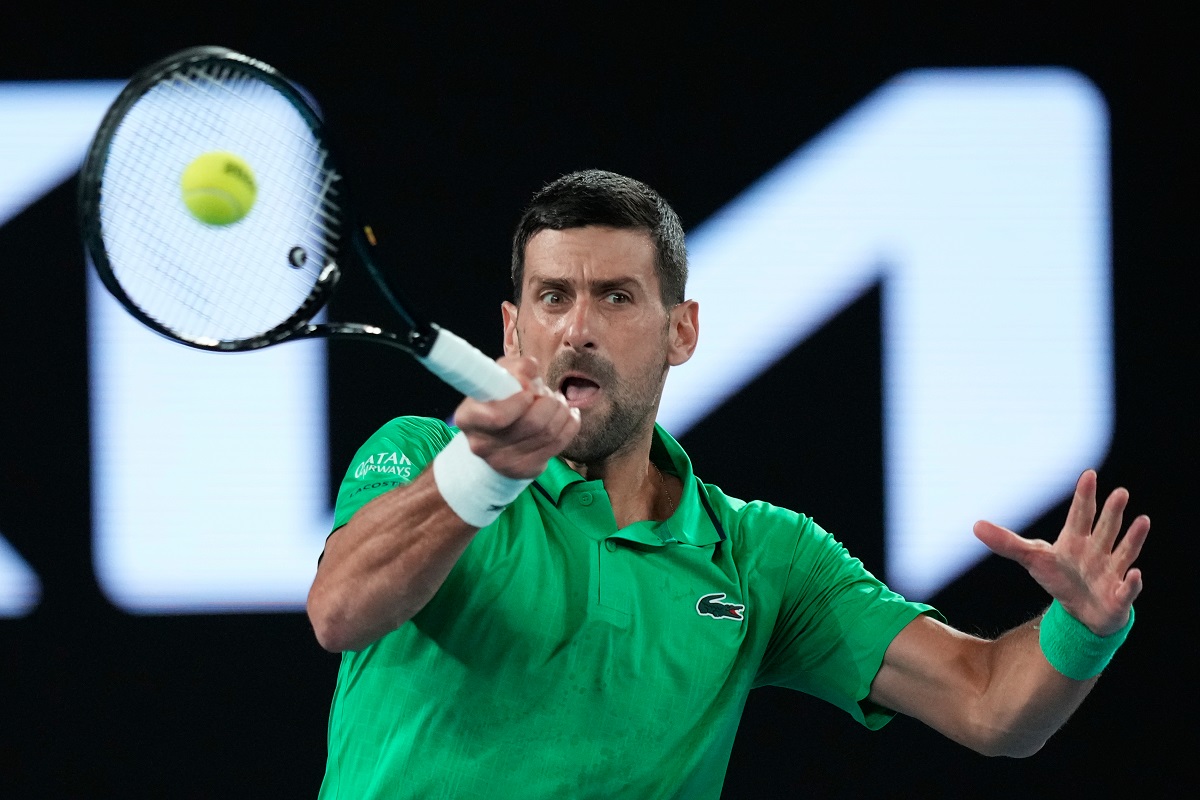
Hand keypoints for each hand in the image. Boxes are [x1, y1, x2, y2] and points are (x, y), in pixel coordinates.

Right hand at [452, 356, 579, 478]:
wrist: (493, 440)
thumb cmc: (497, 400)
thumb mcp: (500, 376)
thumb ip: (516, 367)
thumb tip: (531, 373)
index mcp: (468, 418)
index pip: (497, 416)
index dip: (521, 400)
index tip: (528, 390)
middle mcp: (482, 445)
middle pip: (532, 423)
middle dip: (548, 401)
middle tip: (546, 393)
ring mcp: (504, 462)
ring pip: (549, 432)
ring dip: (561, 410)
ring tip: (556, 401)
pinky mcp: (526, 470)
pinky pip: (560, 443)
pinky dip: (570, 423)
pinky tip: (567, 414)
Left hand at [973, 469, 1148, 635]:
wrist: (1081, 612)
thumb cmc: (1059, 578)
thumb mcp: (1031, 559)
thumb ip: (1006, 543)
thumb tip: (975, 525)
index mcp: (1075, 540)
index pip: (1080, 513)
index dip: (1084, 495)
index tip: (1089, 474)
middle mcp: (1097, 551)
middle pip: (1105, 528)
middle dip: (1112, 512)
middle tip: (1120, 492)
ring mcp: (1110, 572)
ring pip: (1123, 552)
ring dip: (1133, 538)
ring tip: (1143, 520)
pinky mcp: (1118, 596)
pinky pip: (1127, 589)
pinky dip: (1131, 583)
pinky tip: (1135, 575)